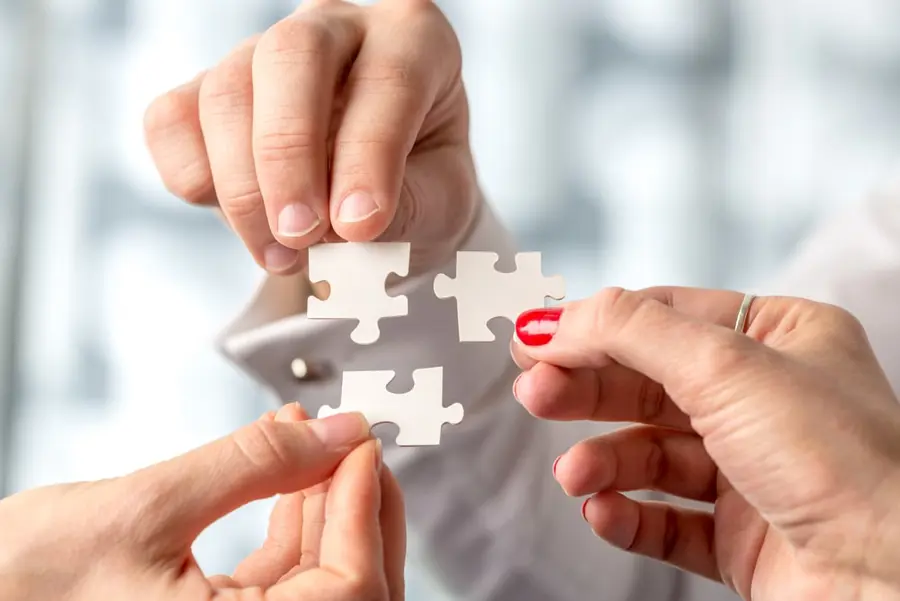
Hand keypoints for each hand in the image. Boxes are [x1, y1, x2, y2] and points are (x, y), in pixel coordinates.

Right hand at [0, 404, 405, 600]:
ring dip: (326, 503)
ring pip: (321, 576)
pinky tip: (288, 470)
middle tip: (354, 441)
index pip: (351, 588)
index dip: (367, 508)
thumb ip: (256, 464)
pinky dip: (294, 519)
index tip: (364, 442)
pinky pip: (284, 575)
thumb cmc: (27, 579)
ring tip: (316, 440)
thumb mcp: (149, 506)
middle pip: (351, 586)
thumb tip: (340, 432)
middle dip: (360, 507)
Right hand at [144, 0, 475, 276]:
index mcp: (413, 40)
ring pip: (225, 91)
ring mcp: (262, 52)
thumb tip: (342, 226)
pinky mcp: (205, 90)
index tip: (360, 226)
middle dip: (288, 154)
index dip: (368, 156)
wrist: (376, 204)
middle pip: (290, 56)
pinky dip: (194, 179)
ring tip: (283, 255)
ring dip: (243, 187)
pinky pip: (172, 120)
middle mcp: (335, 28)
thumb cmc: (421, 190)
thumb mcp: (441, 203)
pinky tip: (245, 225)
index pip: (389, 80)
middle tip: (300, 234)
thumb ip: (406, 208)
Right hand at [510, 287, 899, 600]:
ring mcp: (755, 471)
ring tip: (575, 475)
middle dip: (588, 390)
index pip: (666, 316)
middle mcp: (769, 401)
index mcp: (782, 339)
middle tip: (535, 394)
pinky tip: (604, 512)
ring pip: (653, 455)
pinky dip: (629, 516)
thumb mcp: (726, 364)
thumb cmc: (843, 461)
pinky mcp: (745, 537)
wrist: (892, 585)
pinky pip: (668, 520)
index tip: (536, 339)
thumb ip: (631, 330)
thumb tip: (554, 318)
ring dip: (604, 460)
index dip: (596, 326)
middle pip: (650, 383)